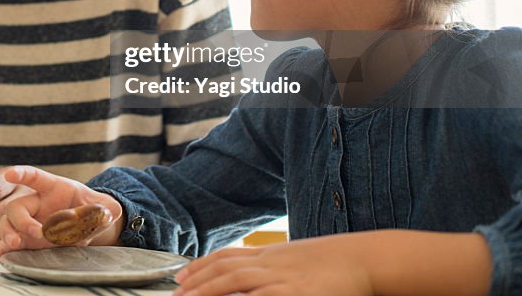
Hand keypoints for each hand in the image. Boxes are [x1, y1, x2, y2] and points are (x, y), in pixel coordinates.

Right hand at [0, 166, 122, 265]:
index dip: (22, 174)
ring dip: (6, 234)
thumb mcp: (104, 206)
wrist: (88, 225)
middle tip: (34, 232)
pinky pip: (8, 243)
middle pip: (17, 206)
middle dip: (20, 220)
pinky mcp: (26, 239)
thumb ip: (106, 207)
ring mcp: (28, 221)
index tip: (10, 174)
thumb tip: (107, 213)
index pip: (35, 177)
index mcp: (52, 188)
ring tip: (13, 245)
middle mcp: (36, 203)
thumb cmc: (91, 209)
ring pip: (7, 224)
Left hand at [173, 236, 372, 295]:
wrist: (369, 259)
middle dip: (198, 281)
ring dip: (209, 291)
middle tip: (177, 293)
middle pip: (226, 269)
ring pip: (237, 281)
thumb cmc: (338, 264)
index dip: (202, 266)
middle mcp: (273, 263)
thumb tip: (255, 278)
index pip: (228, 257)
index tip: (182, 276)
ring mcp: (284, 279)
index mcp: (272, 255)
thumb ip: (276, 267)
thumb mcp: (299, 261)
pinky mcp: (298, 293)